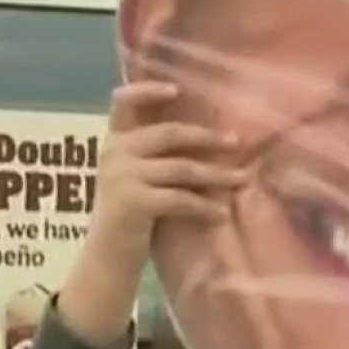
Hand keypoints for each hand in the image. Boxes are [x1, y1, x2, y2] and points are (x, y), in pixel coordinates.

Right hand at [62, 81, 244, 346]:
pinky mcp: (133, 203)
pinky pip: (180, 198)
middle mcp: (114, 153)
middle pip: (168, 133)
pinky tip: (221, 213)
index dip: (147, 91)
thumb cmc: (130, 214)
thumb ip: (156, 153)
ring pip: (181, 168)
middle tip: (237, 141)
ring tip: (242, 180)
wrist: (106, 258)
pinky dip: (204, 206)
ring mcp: (121, 177)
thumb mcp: (136, 176)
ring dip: (216, 174)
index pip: (122, 102)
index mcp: (114, 141)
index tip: (176, 89)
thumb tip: (209, 132)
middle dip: (206, 137)